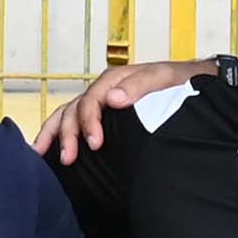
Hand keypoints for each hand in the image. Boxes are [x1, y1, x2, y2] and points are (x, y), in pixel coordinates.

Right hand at [34, 57, 218, 162]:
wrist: (194, 85)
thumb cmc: (180, 83)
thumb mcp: (165, 79)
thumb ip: (140, 87)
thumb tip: (114, 99)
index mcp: (115, 81)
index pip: (92, 100)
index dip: (90, 122)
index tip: (95, 144)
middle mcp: (103, 90)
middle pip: (74, 109)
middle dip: (67, 134)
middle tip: (69, 158)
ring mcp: (100, 103)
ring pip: (67, 114)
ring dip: (54, 134)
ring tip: (43, 154)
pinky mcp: (102, 117)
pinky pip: (73, 122)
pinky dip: (56, 133)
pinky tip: (47, 149)